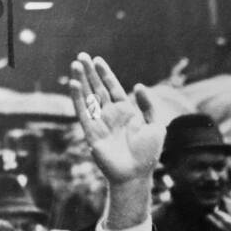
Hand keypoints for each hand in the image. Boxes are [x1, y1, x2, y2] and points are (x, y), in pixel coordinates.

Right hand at [68, 52, 163, 186]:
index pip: (113, 88)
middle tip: (81, 56)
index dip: (105, 74)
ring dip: (82, 81)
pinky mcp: (91, 132)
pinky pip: (83, 112)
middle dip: (90, 73)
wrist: (136, 175)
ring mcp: (100, 123)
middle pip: (98, 89)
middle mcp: (111, 115)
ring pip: (88, 97)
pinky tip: (74, 84)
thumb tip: (138, 85)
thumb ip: (149, 106)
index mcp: (126, 112)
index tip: (97, 60)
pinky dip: (78, 98)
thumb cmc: (148, 154)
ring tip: (75, 64)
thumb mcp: (156, 127)